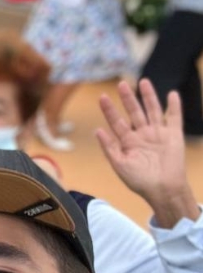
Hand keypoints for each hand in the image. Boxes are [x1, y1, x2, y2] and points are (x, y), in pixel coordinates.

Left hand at [96, 79, 197, 227]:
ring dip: (148, 97)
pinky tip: (171, 94)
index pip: (117, 122)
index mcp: (128, 141)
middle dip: (128, 98)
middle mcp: (142, 135)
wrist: (162, 189)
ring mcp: (158, 134)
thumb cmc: (139, 181)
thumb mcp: (119, 164)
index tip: (102, 97)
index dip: (109, 110)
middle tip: (121, 84)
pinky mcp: (173, 135)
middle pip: (134, 112)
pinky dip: (174, 106)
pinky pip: (174, 117)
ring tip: (142, 82)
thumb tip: (97, 130)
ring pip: (152, 110)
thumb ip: (109, 147)